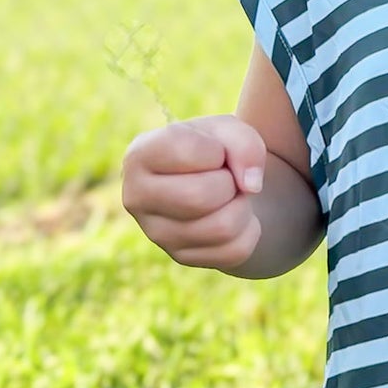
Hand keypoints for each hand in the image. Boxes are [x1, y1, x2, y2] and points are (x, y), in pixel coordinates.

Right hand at [121, 115, 267, 269]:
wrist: (213, 182)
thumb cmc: (213, 150)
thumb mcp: (228, 130)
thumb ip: (243, 142)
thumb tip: (251, 185)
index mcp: (139, 156)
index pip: (184, 151)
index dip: (217, 149)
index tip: (215, 152)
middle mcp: (137, 198)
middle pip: (199, 197)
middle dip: (229, 183)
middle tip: (226, 177)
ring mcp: (157, 234)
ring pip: (222, 227)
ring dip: (241, 206)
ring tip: (230, 196)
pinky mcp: (182, 257)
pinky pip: (235, 250)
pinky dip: (248, 230)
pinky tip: (232, 215)